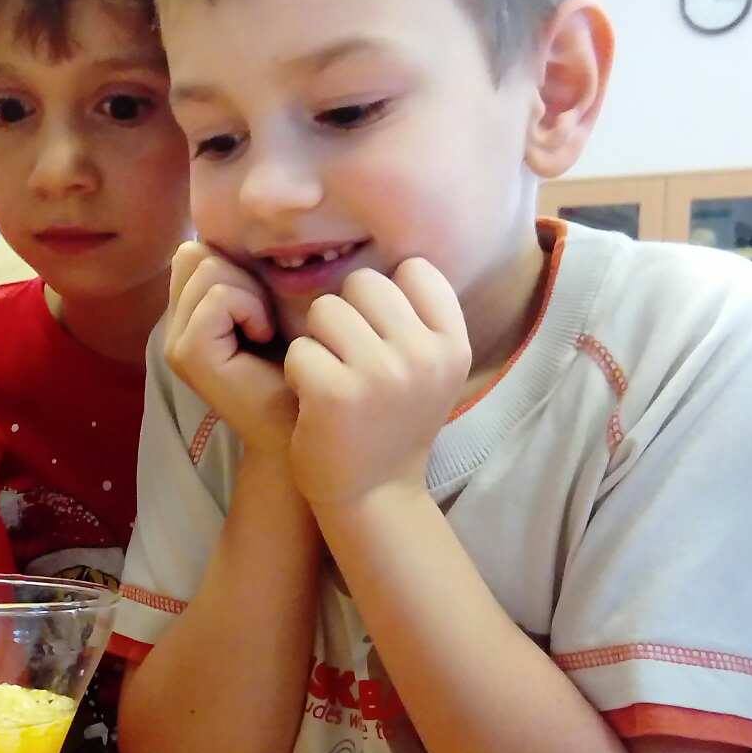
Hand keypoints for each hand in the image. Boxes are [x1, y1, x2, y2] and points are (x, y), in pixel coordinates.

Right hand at [164, 242, 296, 454]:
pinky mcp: (188, 355)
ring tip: (266, 330)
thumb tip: (237, 226)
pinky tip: (264, 337)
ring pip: (206, 268)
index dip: (236, 264)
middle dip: (240, 274)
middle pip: (195, 253)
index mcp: (188, 313)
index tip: (264, 307)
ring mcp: (175, 342)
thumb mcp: (272, 303)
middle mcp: (173, 327)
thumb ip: (247, 272)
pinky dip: (250, 307)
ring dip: (249, 292)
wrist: (308, 422)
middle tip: (266, 319)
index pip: (195, 250)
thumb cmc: (301, 364)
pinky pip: (218, 296)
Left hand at [282, 261, 470, 507]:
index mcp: (452, 344)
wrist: (374, 496)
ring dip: (318, 341)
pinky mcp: (335, 393)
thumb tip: (397, 256)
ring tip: (332, 379)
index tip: (380, 335)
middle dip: (345, 315)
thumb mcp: (429, 369)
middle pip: (363, 283)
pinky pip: (299, 348)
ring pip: (325, 310)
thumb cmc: (393, 423)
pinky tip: (314, 402)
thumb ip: (420, 318)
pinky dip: (298, 372)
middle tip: (348, 360)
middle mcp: (423, 356)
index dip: (386, 295)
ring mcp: (380, 374)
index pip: (414, 269)